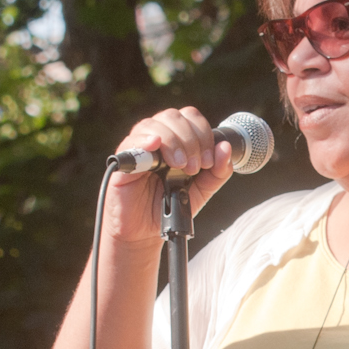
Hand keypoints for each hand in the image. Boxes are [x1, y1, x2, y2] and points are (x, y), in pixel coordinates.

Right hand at [105, 107, 235, 247]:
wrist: (147, 232)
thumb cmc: (172, 206)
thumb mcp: (202, 190)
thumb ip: (218, 171)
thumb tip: (226, 147)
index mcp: (178, 140)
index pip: (191, 118)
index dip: (203, 134)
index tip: (208, 162)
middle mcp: (157, 138)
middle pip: (173, 116)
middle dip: (190, 140)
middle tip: (194, 167)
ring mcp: (139, 147)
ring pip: (154, 124)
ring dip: (173, 142)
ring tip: (180, 167)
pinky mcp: (122, 161)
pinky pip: (131, 142)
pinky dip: (145, 140)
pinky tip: (155, 145)